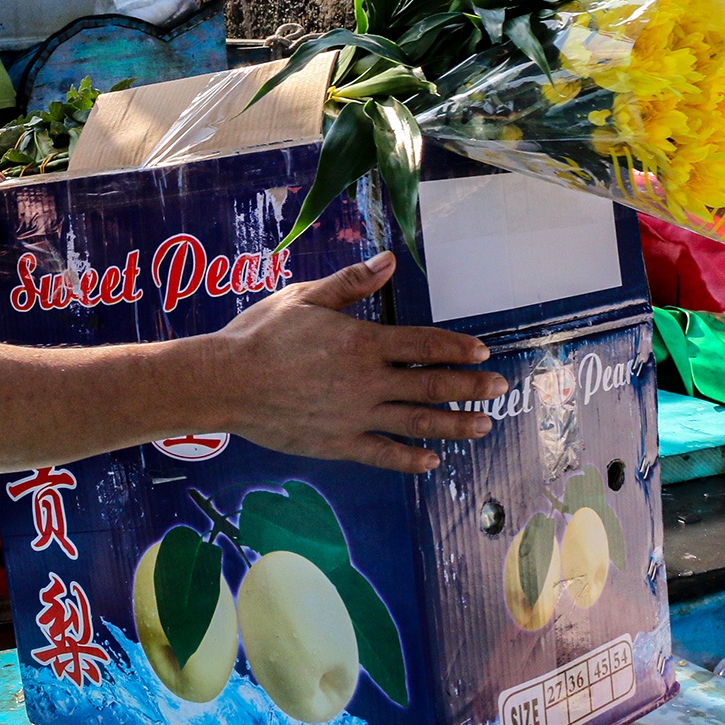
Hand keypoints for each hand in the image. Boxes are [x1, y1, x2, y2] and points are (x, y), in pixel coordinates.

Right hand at [212, 252, 504, 473]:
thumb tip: (389, 262)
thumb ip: (351, 283)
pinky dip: (409, 459)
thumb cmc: (261, 335)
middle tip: (499, 389)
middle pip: (430, 385)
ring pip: (416, 422)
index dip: (456, 349)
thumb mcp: (305, 298)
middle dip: (469, 387)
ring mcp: (355, 416)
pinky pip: (382, 453)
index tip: (482, 353)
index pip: (423, 346)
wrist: (226, 382)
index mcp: (362, 343)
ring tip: (483, 426)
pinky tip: (432, 462)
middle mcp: (367, 382)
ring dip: (454, 425)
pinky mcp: (337, 443)